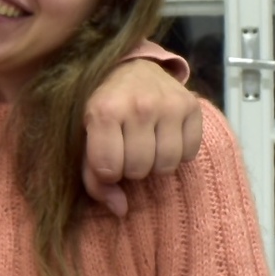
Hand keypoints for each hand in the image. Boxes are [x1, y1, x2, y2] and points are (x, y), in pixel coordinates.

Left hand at [83, 59, 202, 216]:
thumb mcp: (83, 135)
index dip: (106, 172)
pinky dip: (177, 153)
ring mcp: (169, 104)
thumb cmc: (99, 104)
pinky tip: (163, 137)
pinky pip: (189, 153)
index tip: (105, 158)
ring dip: (154, 163)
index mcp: (104, 110)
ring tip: (144, 144)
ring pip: (166, 165)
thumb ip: (92, 176)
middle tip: (125, 148)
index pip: (109, 169)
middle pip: (139, 168)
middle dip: (129, 167)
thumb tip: (120, 210)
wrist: (127, 65)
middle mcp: (139, 105)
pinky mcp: (192, 105)